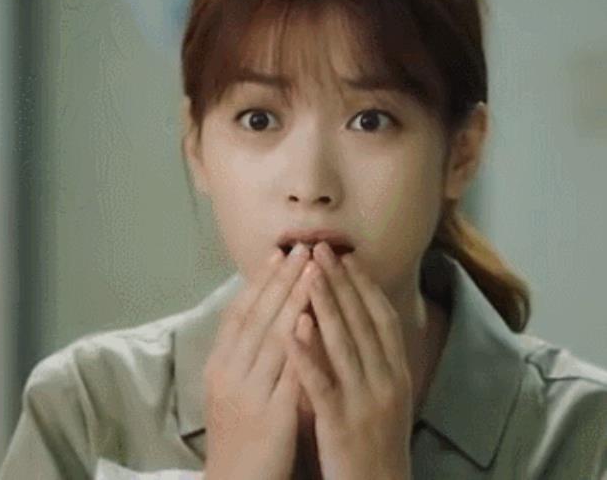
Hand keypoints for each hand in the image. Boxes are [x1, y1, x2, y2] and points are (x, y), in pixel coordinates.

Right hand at [203, 243, 318, 479]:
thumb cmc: (239, 435)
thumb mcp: (233, 389)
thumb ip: (248, 356)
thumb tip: (269, 318)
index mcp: (219, 365)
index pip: (239, 313)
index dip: (259, 282)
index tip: (277, 254)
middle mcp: (228, 373)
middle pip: (256, 316)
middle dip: (280, 280)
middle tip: (300, 248)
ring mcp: (247, 392)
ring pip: (271, 336)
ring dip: (293, 299)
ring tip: (312, 269)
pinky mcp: (270, 414)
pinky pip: (286, 372)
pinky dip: (298, 342)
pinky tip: (310, 318)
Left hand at [285, 242, 413, 479]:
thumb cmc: (376, 442)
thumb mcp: (385, 397)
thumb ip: (372, 360)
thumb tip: (356, 320)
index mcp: (396, 373)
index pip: (380, 318)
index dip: (363, 285)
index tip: (346, 255)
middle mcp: (386, 380)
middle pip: (362, 321)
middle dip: (340, 282)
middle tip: (321, 248)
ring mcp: (365, 401)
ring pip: (344, 344)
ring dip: (325, 305)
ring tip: (308, 272)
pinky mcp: (341, 423)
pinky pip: (322, 383)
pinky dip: (308, 352)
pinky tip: (294, 326)